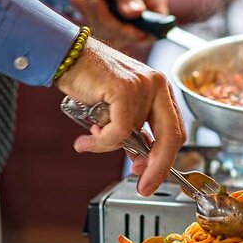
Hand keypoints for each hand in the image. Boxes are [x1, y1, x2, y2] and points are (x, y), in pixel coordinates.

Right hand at [54, 38, 185, 195]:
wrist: (67, 55)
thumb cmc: (91, 81)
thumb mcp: (120, 109)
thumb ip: (134, 132)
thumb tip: (140, 163)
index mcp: (161, 91)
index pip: (176, 131)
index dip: (166, 159)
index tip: (152, 179)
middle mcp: (157, 86)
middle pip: (171, 137)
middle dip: (158, 168)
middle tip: (144, 187)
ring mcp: (144, 86)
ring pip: (134, 136)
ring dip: (108, 146)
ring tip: (89, 141)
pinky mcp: (125, 89)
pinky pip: (118, 131)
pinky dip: (101, 141)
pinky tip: (86, 140)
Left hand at [70, 0, 167, 48]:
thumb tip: (136, 13)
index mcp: (154, 4)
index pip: (156, 29)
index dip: (141, 31)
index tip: (122, 22)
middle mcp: (142, 20)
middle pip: (132, 36)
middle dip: (109, 20)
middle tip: (95, 0)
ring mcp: (126, 27)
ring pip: (112, 36)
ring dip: (94, 17)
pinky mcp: (109, 31)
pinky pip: (97, 32)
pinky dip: (85, 17)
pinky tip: (79, 0)